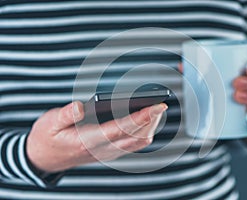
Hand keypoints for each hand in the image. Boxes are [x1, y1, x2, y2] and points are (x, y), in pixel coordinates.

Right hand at [26, 101, 166, 172]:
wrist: (45, 158)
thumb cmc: (47, 138)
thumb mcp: (49, 124)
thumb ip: (65, 115)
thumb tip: (80, 106)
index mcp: (87, 140)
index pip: (121, 129)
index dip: (140, 117)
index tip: (155, 106)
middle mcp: (102, 149)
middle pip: (135, 136)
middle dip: (151, 120)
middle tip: (161, 104)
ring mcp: (108, 152)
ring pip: (137, 142)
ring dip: (150, 127)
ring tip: (156, 110)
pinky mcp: (110, 151)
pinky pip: (133, 144)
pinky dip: (144, 132)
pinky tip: (147, 121)